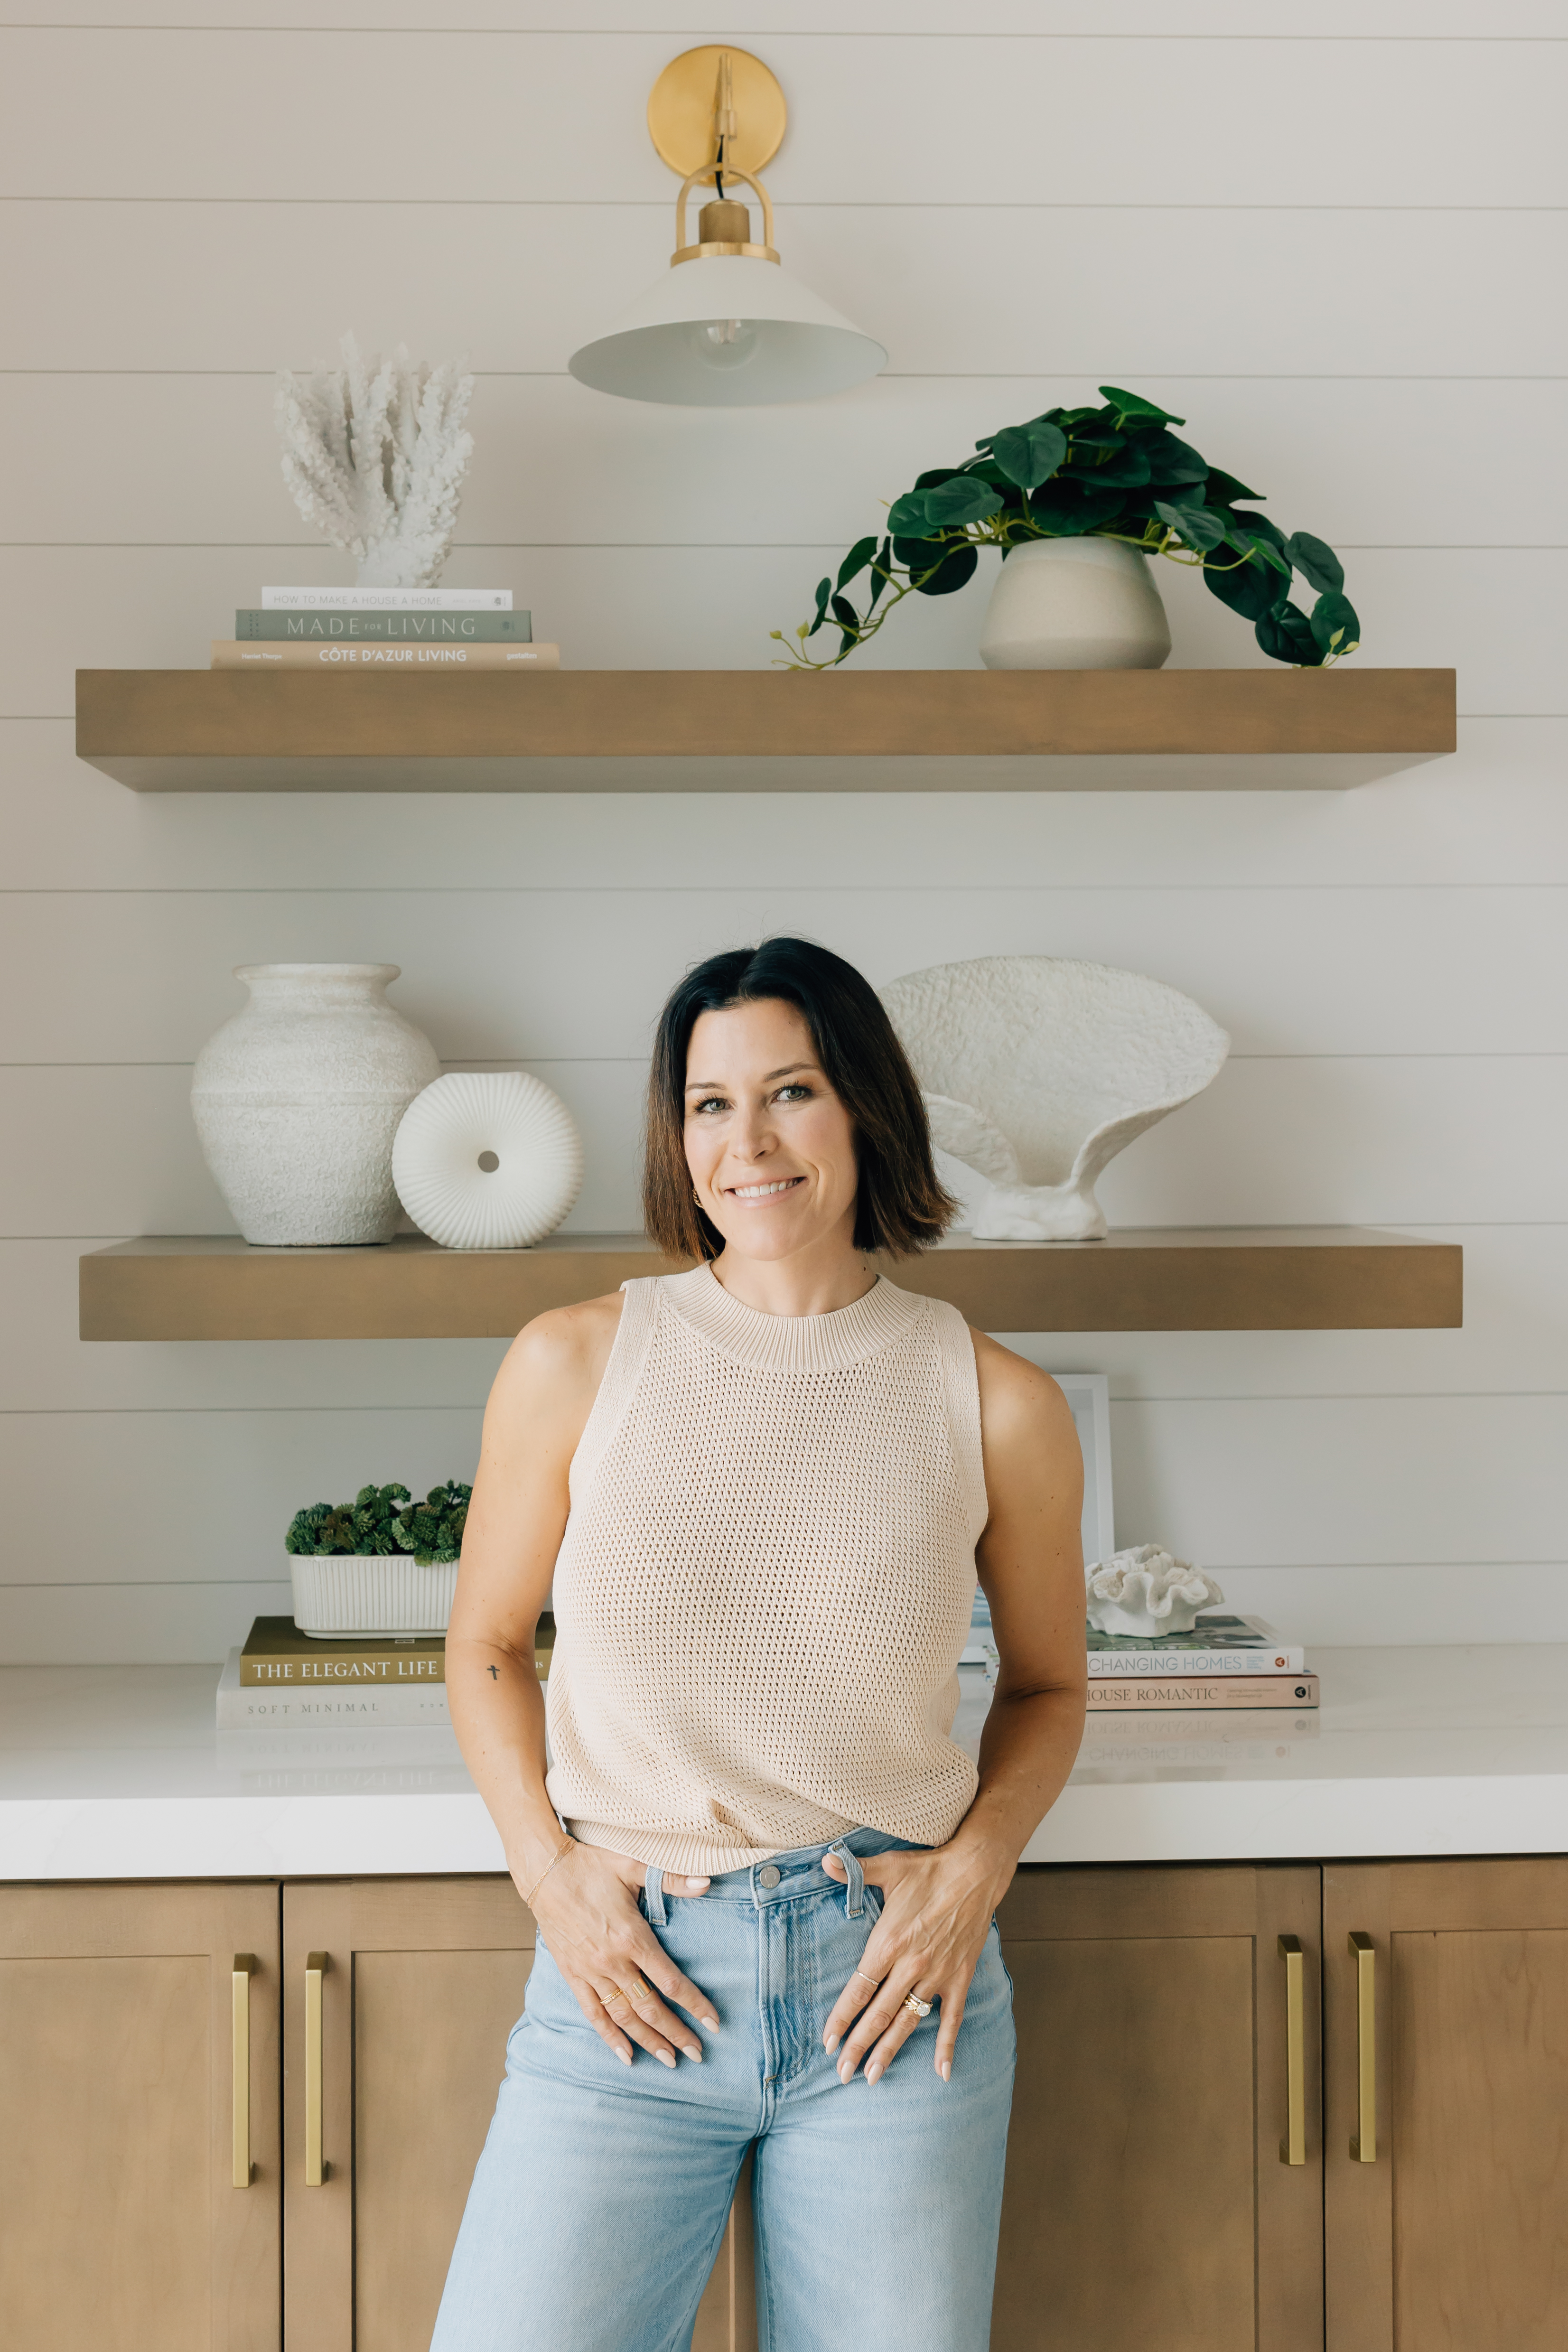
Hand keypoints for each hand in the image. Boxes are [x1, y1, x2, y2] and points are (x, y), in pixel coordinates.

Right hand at [520, 1840, 717, 2067]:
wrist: (544, 1871)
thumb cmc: (591, 1867)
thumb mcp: (633, 1867)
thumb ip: (672, 1880)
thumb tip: (708, 1881)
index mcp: (632, 1937)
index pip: (670, 1981)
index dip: (694, 2005)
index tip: (713, 2024)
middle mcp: (612, 1961)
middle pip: (650, 2007)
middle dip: (676, 2033)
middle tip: (697, 2054)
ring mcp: (590, 1971)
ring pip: (623, 2015)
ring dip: (648, 2040)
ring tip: (669, 2060)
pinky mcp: (573, 1975)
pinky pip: (592, 2013)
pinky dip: (609, 2036)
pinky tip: (624, 2055)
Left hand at [821, 1843, 1012, 2084]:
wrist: (976, 1872)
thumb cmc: (929, 1870)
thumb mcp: (888, 1867)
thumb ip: (854, 1870)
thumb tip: (825, 1859)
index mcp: (888, 1943)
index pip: (858, 1990)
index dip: (841, 2019)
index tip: (827, 2042)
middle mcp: (910, 1964)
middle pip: (879, 2014)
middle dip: (858, 2046)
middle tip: (842, 2073)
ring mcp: (937, 1974)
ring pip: (909, 2021)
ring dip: (890, 2050)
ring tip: (873, 2076)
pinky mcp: (959, 1977)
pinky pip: (952, 2018)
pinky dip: (947, 2046)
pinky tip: (942, 2072)